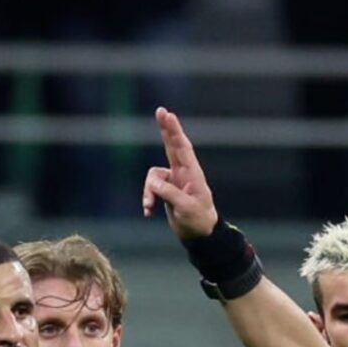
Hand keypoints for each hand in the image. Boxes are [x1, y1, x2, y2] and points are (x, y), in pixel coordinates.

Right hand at [142, 107, 219, 239]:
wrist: (199, 235)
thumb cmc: (199, 221)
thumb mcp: (186, 208)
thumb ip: (170, 193)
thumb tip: (154, 183)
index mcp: (193, 174)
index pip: (182, 148)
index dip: (174, 131)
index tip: (169, 116)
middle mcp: (183, 173)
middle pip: (172, 146)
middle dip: (166, 130)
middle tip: (161, 110)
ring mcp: (174, 180)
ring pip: (153, 176)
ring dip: (148, 191)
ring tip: (149, 207)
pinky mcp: (166, 190)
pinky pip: (151, 189)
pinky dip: (147, 199)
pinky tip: (148, 212)